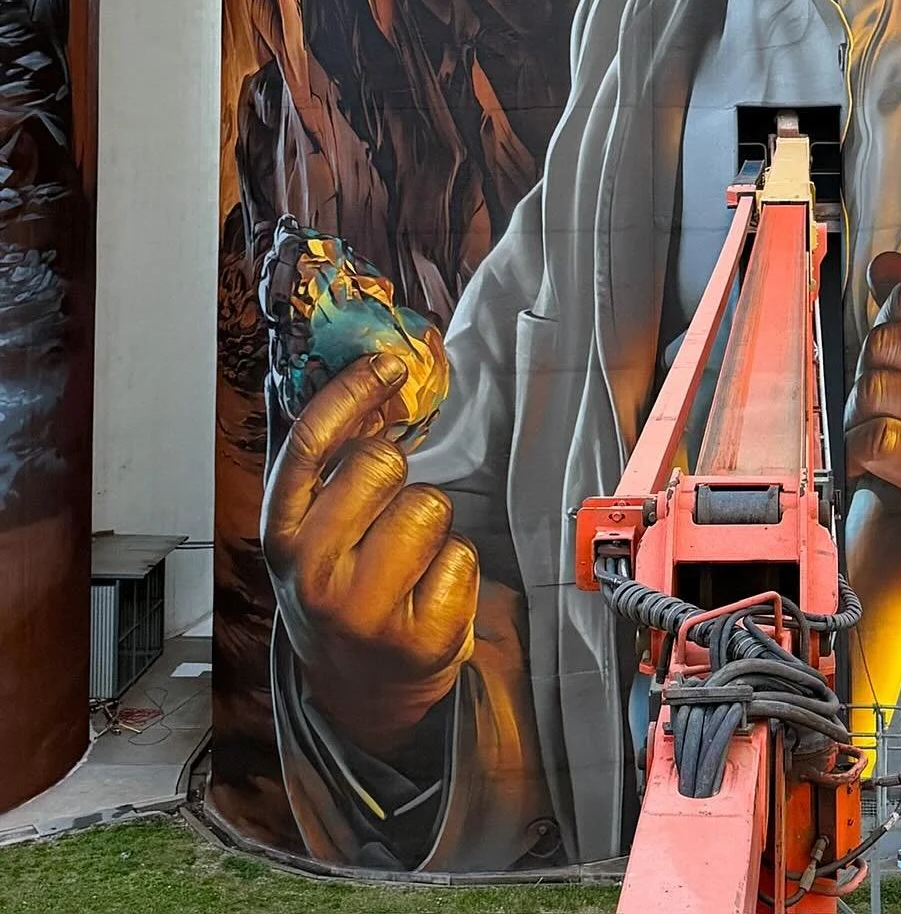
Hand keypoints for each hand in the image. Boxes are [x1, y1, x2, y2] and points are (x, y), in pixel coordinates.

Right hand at [262, 352, 478, 755]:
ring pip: (430, 504)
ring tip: (409, 560)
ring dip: (432, 523)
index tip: (388, 364)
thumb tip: (375, 374)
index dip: (351, 391)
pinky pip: (463, 555)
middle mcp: (313, 573)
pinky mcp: (418, 638)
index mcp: (282, 534)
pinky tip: (430, 593)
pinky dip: (457, 566)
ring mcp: (363, 611)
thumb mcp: (315, 529)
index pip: (309, 444)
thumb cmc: (342, 589)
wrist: (361, 692)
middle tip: (387, 515)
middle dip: (398, 475)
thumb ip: (333, 461)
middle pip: (380, 463)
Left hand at [846, 257, 900, 627]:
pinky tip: (868, 460)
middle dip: (868, 370)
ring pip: (881, 390)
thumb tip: (884, 266)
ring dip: (859, 415)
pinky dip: (859, 449)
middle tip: (876, 400)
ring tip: (872, 432)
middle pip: (891, 341)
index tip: (890, 353)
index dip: (886, 322)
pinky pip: (882, 441)